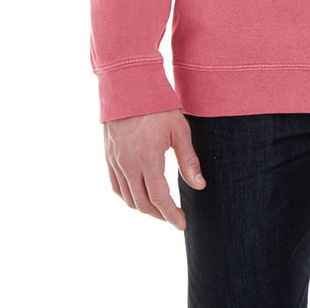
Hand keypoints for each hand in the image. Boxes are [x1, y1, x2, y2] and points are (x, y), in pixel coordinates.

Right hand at [103, 108, 205, 229]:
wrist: (128, 85)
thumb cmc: (157, 105)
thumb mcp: (179, 129)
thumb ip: (188, 160)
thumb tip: (199, 186)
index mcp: (148, 158)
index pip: (159, 199)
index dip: (171, 215)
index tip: (181, 224)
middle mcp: (128, 164)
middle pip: (142, 203)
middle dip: (160, 214)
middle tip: (174, 217)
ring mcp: (116, 161)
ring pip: (128, 198)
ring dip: (144, 208)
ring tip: (160, 208)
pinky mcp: (109, 157)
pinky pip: (116, 187)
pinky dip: (128, 197)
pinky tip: (139, 195)